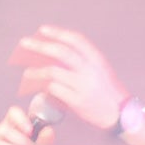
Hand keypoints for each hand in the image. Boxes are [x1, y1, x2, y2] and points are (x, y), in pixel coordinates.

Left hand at [15, 26, 132, 132]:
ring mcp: (84, 85)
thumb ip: (82, 62)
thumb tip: (53, 53)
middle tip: (24, 42)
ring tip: (26, 73)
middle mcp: (91, 70)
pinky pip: (53, 89)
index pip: (77, 40)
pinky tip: (36, 88)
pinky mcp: (77, 101)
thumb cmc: (107, 91)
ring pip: (53, 71)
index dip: (58, 33)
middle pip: (62, 52)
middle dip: (40, 45)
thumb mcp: (100, 71)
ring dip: (35, 71)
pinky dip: (42, 87)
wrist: (120, 114)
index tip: (42, 29)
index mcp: (97, 60)